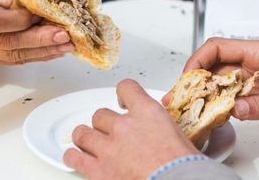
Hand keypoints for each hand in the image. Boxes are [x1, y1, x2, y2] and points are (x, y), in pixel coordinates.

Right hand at [0, 0, 72, 66]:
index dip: (18, 18)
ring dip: (45, 50)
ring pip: (16, 55)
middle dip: (40, 39)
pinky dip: (40, 56)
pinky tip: (58, 50)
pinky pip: (18, 60)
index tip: (38, 11)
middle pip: (10, 42)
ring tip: (68, 43)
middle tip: (64, 33)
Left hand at [63, 79, 196, 179]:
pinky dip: (73, 157)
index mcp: (147, 113)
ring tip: (88, 143)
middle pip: (101, 114)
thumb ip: (161, 128)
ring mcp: (108, 148)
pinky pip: (74, 158)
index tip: (123, 101)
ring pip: (83, 133)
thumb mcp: (181, 137)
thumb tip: (160, 134)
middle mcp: (124, 126)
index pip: (126, 88)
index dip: (123, 94)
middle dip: (104, 124)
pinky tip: (76, 158)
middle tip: (110, 133)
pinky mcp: (99, 171)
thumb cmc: (184, 168)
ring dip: (85, 138)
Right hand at [178, 38, 258, 123]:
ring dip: (211, 94)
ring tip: (198, 109)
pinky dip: (226, 105)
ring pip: (224, 82)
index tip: (188, 77)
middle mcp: (256, 62)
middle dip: (198, 80)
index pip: (219, 47)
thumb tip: (237, 109)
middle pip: (216, 66)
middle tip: (185, 98)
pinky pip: (238, 96)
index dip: (198, 59)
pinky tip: (220, 115)